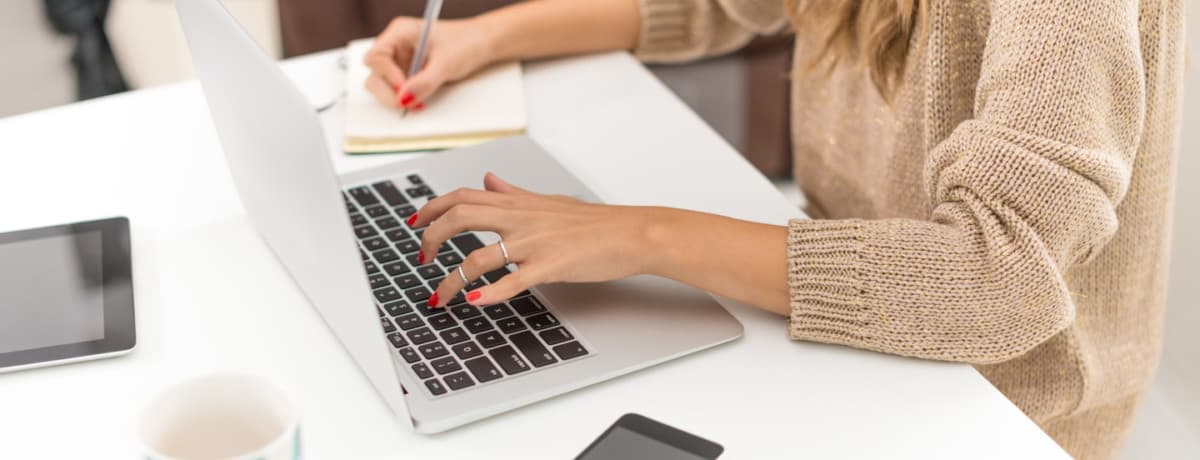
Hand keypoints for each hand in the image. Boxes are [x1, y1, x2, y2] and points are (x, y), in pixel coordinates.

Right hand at [363, 17, 497, 110]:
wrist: (482, 45)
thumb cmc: (466, 42)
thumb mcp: (446, 63)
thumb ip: (424, 82)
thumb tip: (404, 99)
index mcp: (399, 32)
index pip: (377, 55)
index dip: (387, 74)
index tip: (403, 88)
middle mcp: (395, 46)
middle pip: (374, 72)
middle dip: (387, 90)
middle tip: (406, 104)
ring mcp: (400, 61)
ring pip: (381, 84)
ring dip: (394, 97)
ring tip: (416, 104)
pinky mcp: (407, 75)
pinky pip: (396, 90)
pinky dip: (404, 99)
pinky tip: (419, 102)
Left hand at [410, 173, 662, 307]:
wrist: (629, 233)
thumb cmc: (593, 222)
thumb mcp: (547, 201)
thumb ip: (513, 194)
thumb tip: (488, 180)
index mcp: (517, 204)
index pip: (462, 197)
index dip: (432, 208)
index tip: (415, 222)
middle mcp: (519, 219)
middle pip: (459, 218)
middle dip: (431, 238)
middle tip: (421, 260)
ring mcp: (533, 243)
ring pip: (478, 257)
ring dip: (450, 280)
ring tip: (438, 297)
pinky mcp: (549, 266)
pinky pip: (512, 281)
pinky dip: (488, 293)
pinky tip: (473, 302)